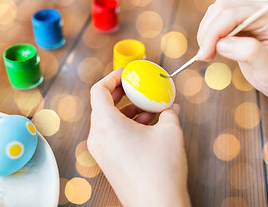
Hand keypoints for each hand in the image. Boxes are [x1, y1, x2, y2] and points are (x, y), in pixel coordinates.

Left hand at [88, 68, 190, 206]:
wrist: (157, 205)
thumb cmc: (161, 170)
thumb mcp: (170, 131)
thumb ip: (168, 111)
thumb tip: (170, 106)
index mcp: (106, 124)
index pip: (97, 90)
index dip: (112, 77)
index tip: (126, 74)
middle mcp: (97, 137)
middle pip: (102, 105)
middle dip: (121, 93)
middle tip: (137, 87)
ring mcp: (100, 152)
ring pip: (108, 121)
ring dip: (126, 111)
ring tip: (149, 109)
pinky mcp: (107, 162)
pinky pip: (111, 135)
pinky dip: (125, 126)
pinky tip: (147, 126)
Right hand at [197, 0, 267, 101]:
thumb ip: (250, 53)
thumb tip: (222, 43)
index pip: (234, 14)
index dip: (215, 32)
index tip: (204, 55)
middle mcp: (262, 9)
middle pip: (223, 7)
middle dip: (208, 31)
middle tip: (204, 56)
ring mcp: (250, 13)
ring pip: (217, 11)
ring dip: (206, 32)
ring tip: (208, 55)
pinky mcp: (241, 20)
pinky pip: (217, 19)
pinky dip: (209, 34)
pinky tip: (212, 49)